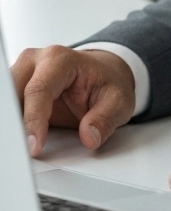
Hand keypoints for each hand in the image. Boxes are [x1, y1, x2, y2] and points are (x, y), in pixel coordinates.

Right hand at [12, 46, 135, 156]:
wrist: (103, 73)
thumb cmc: (107, 83)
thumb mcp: (119, 100)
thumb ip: (105, 119)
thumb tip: (89, 137)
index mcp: (59, 59)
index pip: (38, 90)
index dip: (33, 121)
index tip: (33, 147)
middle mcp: (34, 62)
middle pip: (12, 96)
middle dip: (13, 124)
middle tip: (19, 151)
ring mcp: (21, 73)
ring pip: (6, 102)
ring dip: (10, 126)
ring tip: (17, 149)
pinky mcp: (14, 88)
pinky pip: (7, 108)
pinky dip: (11, 126)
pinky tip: (17, 141)